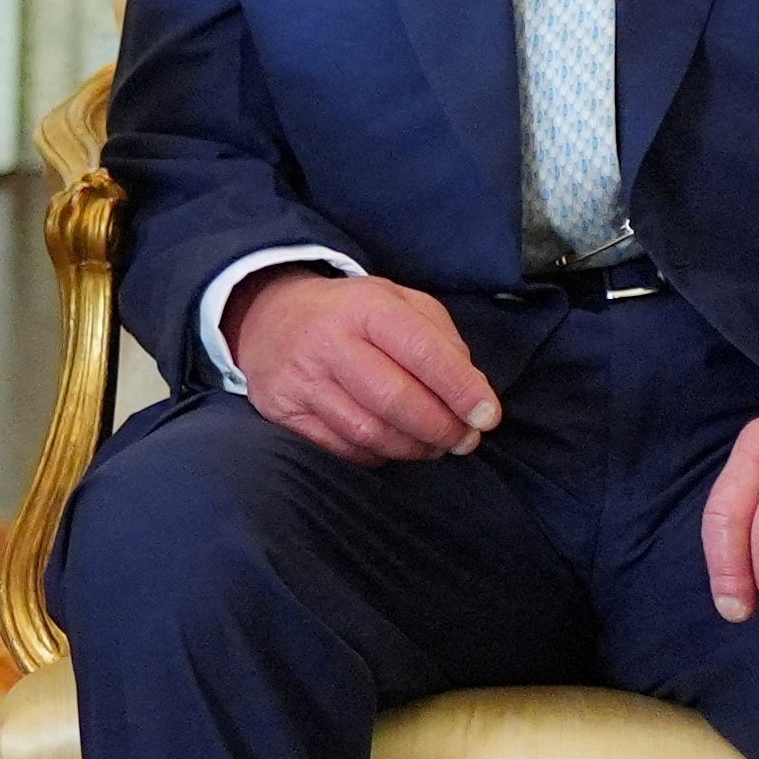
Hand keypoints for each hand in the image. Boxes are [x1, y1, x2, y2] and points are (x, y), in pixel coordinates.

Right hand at [227, 270, 499, 463]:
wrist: (269, 317)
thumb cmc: (350, 314)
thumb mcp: (397, 302)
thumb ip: (440, 339)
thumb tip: (470, 392)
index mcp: (366, 306)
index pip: (422, 351)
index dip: (460, 389)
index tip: (488, 417)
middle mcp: (329, 341)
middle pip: (395, 398)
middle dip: (441, 427)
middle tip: (465, 440)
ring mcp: (302, 379)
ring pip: (368, 431)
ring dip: (413, 448)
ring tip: (434, 446)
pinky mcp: (283, 411)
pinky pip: (342, 448)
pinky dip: (378, 455)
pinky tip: (393, 447)